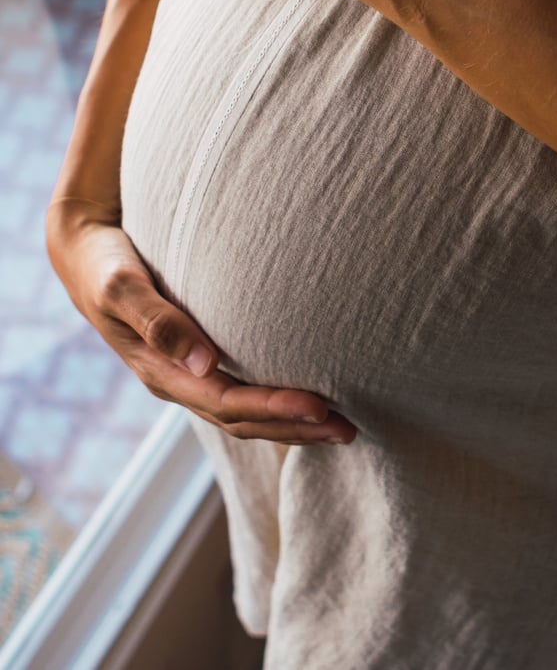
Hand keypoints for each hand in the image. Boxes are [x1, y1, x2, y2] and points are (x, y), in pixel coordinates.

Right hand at [46, 202, 355, 444]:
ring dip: (292, 422)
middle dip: (295, 428)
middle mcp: (178, 381)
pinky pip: (242, 390)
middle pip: (243, 421)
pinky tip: (307, 397)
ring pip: (245, 413)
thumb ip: (156, 320)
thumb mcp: (120, 286)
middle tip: (348, 429)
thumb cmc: (104, 263)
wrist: (84, 252)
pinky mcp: (197, 358)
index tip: (320, 406)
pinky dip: (276, 401)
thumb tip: (202, 360)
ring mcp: (187, 373)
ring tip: (341, 425)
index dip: (274, 409)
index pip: (227, 403)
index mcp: (161, 372)